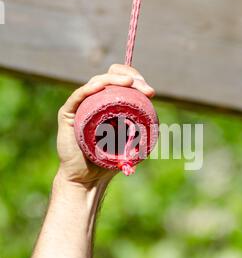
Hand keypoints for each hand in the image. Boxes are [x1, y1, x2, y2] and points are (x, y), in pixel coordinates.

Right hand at [56, 64, 154, 186]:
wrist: (86, 180)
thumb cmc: (108, 163)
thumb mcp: (131, 144)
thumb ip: (141, 132)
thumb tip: (157, 123)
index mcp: (109, 104)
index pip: (121, 82)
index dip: (136, 81)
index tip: (150, 92)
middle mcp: (94, 101)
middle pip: (110, 77)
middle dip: (130, 78)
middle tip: (144, 89)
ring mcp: (80, 106)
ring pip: (96, 83)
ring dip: (114, 79)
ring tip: (129, 83)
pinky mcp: (68, 114)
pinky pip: (77, 97)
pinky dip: (89, 89)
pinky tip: (100, 87)